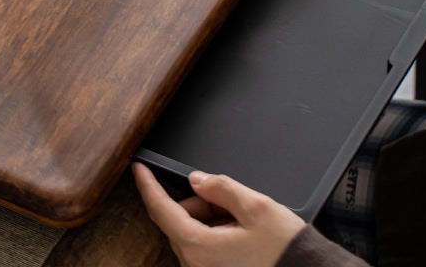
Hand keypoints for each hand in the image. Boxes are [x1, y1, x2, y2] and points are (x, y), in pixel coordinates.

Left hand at [133, 162, 304, 266]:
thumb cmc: (286, 251)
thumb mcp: (255, 206)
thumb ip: (220, 187)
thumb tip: (197, 180)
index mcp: (199, 247)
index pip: (161, 209)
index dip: (147, 184)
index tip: (138, 167)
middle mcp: (196, 265)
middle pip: (181, 218)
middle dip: (201, 202)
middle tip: (231, 201)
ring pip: (194, 231)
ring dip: (212, 218)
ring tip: (244, 223)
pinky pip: (205, 246)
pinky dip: (218, 233)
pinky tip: (243, 235)